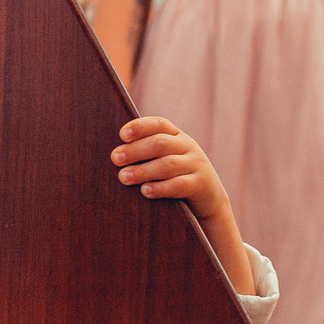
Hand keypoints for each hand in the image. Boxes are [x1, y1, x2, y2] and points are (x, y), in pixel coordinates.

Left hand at [111, 116, 227, 220]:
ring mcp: (196, 165)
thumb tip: (113, 156)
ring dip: (143, 171)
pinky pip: (180, 185)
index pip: (159, 124)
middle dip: (135, 150)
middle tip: (115, 158)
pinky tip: (145, 191)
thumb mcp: (164, 160)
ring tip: (123, 177)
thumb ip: (146, 154)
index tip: (122, 134)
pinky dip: (161, 188)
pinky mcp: (201, 185)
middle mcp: (188, 146)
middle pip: (160, 143)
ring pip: (168, 165)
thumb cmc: (174, 178)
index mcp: (176, 136)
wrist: (210, 200)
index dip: (140, 127)